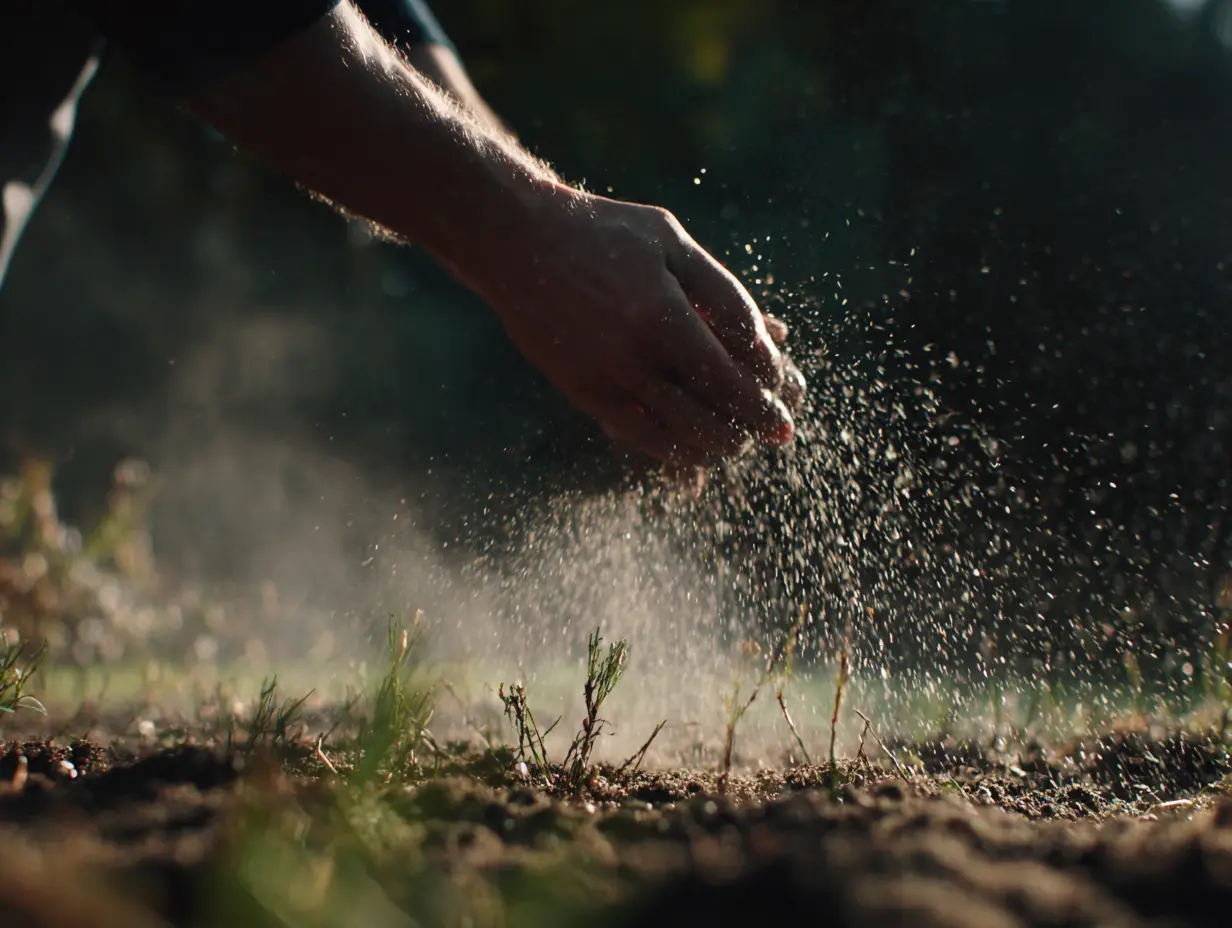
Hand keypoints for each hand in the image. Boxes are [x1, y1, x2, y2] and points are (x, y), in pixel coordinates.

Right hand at [472, 187, 798, 465]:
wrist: (518, 243)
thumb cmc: (603, 232)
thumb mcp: (671, 241)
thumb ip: (720, 289)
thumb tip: (770, 334)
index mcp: (665, 312)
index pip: (737, 363)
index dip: (766, 381)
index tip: (780, 388)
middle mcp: (638, 353)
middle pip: (716, 404)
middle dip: (753, 422)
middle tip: (775, 431)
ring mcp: (608, 377)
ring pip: (681, 430)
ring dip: (718, 442)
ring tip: (737, 443)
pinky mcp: (583, 393)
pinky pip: (639, 435)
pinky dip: (672, 449)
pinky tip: (691, 450)